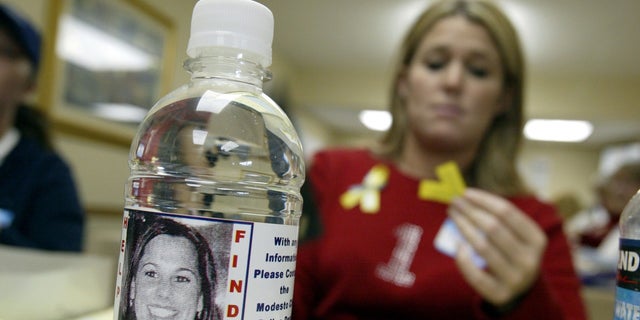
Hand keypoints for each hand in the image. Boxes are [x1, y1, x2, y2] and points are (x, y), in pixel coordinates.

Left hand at [448, 188, 547, 307]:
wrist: (521, 291)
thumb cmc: (512, 253)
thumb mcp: (517, 236)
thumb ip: (499, 219)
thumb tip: (467, 198)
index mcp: (536, 239)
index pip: (507, 212)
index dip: (484, 200)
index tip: (465, 192)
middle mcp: (529, 259)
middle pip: (493, 227)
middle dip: (470, 211)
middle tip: (454, 202)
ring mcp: (515, 279)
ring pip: (482, 247)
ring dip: (463, 227)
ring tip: (452, 216)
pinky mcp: (500, 294)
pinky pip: (476, 275)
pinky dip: (463, 259)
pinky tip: (457, 245)